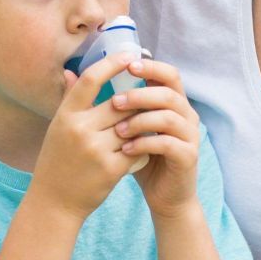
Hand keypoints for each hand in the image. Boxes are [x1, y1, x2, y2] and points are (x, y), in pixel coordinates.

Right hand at [33, 52, 149, 219]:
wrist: (54, 202)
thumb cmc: (57, 161)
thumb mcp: (58, 128)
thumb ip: (68, 100)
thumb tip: (70, 71)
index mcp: (66, 115)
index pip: (90, 79)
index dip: (112, 63)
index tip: (129, 55)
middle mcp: (80, 129)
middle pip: (120, 103)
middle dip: (136, 102)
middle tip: (148, 98)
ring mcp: (96, 149)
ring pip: (133, 126)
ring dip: (142, 126)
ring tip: (146, 127)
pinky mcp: (111, 169)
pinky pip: (138, 150)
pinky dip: (143, 150)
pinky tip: (142, 151)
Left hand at [109, 59, 199, 216]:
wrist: (164, 195)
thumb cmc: (141, 157)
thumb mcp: (122, 126)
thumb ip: (102, 99)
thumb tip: (70, 73)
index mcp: (173, 102)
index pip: (168, 74)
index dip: (150, 66)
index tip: (126, 65)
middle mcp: (186, 114)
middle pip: (169, 92)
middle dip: (140, 95)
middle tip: (115, 102)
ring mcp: (190, 135)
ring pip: (169, 116)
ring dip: (141, 120)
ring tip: (117, 130)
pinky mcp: (187, 156)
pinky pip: (168, 143)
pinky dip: (145, 144)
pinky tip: (126, 149)